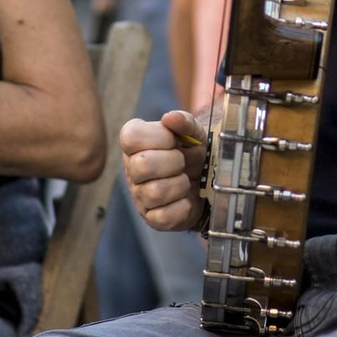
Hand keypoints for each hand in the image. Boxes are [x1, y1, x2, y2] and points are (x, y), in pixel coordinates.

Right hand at [121, 109, 208, 232]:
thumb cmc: (192, 151)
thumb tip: (171, 117)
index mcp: (135, 143)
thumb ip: (184, 121)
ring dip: (180, 184)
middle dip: (173, 161)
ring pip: (155, 192)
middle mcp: (131, 169)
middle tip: (182, 161)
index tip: (173, 140)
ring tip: (185, 179)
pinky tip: (185, 198)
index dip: (158, 137)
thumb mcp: (193, 132)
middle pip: (142, 165)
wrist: (205, 178)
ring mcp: (139, 196)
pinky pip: (163, 217)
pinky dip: (182, 207)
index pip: (131, 137)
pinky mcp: (152, 218)